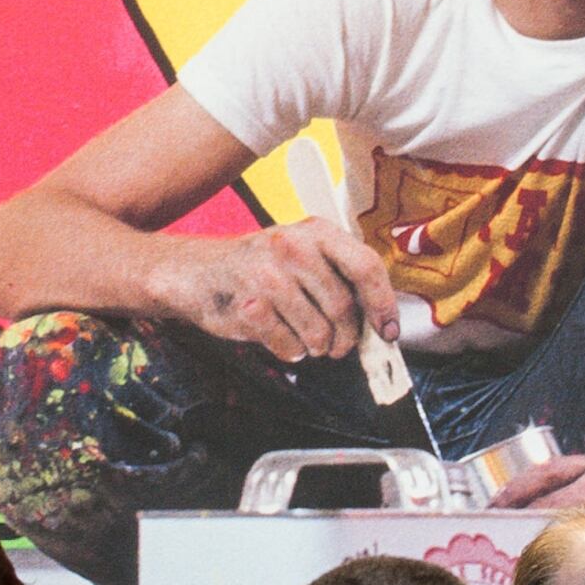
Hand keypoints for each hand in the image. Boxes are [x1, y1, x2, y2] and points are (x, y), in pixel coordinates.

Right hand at [158, 220, 396, 364]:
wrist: (196, 272)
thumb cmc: (258, 266)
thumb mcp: (301, 252)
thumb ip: (338, 275)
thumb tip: (379, 319)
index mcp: (316, 231)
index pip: (365, 266)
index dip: (383, 303)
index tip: (388, 331)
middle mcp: (293, 247)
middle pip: (343, 307)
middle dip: (346, 337)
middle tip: (339, 346)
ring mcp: (268, 275)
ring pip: (318, 332)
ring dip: (318, 347)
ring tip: (306, 340)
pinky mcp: (248, 305)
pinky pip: (289, 346)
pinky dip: (291, 352)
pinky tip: (282, 338)